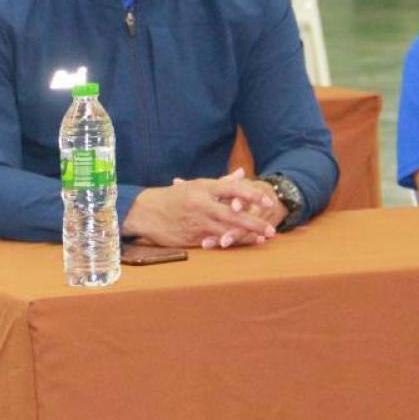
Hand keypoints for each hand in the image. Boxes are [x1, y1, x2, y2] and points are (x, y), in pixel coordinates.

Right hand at [121, 169, 278, 249]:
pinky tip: (240, 246)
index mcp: (203, 188)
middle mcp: (202, 205)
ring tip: (261, 239)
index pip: (233, 189)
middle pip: (234, 214)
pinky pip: (213, 242)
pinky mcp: (192, 238)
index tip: (268, 200)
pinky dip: (228, 244)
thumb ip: (222, 182)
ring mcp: (197, 223)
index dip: (253, 194)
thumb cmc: (173, 196)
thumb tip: (241, 173)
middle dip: (255, 223)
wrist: (146, 212)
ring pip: (226, 231)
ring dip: (246, 236)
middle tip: (272, 229)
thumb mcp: (196, 185)